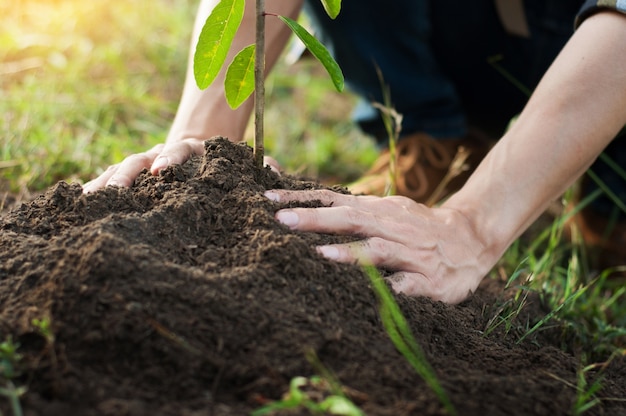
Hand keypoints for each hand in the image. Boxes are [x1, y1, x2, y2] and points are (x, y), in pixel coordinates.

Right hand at [82, 138, 280, 192]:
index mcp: (190, 151)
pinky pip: (111, 180)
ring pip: (119, 171)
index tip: (163, 170)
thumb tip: (275, 176)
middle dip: (127, 175)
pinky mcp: (134, 176)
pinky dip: (96, 189)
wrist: (202, 143)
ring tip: (87, 202)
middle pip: (140, 161)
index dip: (171, 159)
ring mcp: (144, 164)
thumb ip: (259, 167)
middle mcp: (162, 155)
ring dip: (105, 185)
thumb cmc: (226, 161)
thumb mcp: (243, 161)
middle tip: (115, 192)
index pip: (178, 152)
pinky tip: (79, 208)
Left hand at [264, 189, 494, 303]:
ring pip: (378, 251)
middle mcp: (392, 227)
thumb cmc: (416, 226)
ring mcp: (411, 254)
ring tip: (321, 256)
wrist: (472, 238)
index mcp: (378, 211)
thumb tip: (307, 200)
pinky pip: (408, 286)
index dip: (302, 198)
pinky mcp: (429, 281)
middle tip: (282, 220)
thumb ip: (349, 207)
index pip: (334, 199)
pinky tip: (375, 297)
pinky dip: (392, 289)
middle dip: (316, 219)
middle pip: (351, 220)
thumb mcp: (385, 209)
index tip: (269, 198)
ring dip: (350, 254)